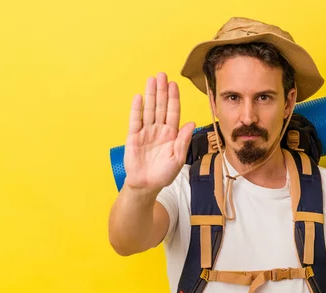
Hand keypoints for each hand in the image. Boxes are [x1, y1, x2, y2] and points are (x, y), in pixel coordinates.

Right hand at [123, 73, 194, 192]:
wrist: (146, 185)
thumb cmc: (164, 174)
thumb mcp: (178, 159)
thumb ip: (183, 141)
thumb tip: (191, 123)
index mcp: (172, 134)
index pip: (173, 112)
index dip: (173, 98)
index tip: (174, 84)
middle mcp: (159, 130)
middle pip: (161, 106)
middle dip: (162, 91)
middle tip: (162, 75)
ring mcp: (146, 132)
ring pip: (149, 110)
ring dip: (150, 95)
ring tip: (151, 80)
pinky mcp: (134, 137)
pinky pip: (135, 121)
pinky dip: (137, 109)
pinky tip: (139, 97)